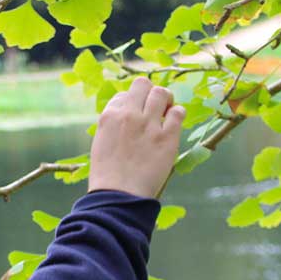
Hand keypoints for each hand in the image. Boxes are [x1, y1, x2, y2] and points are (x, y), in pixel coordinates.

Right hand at [87, 76, 184, 198]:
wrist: (119, 195)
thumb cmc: (108, 175)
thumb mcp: (102, 143)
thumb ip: (114, 125)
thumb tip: (128, 114)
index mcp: (109, 116)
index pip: (123, 95)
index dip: (131, 103)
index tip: (134, 115)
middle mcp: (129, 115)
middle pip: (143, 84)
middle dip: (149, 93)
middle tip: (154, 107)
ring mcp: (149, 124)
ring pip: (161, 93)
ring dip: (165, 99)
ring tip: (165, 112)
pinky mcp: (167, 137)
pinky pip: (178, 112)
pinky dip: (177, 114)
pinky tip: (173, 123)